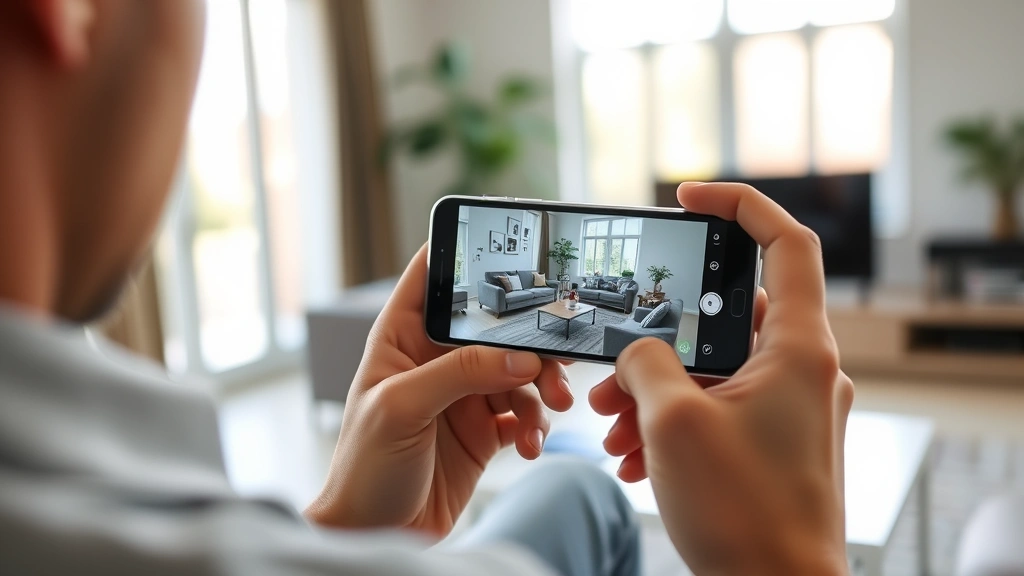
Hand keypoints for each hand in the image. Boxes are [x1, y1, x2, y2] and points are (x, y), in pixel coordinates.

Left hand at [306, 246, 572, 536]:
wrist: (375, 535)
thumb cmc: (363, 469)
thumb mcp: (401, 408)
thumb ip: (460, 374)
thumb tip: (519, 356)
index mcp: (401, 339)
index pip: (432, 279)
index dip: (464, 256)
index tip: (508, 249)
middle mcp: (435, 362)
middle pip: (494, 329)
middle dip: (529, 341)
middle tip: (555, 361)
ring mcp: (462, 396)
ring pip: (518, 372)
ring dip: (542, 389)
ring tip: (551, 412)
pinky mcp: (484, 432)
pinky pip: (525, 415)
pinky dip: (537, 426)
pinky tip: (531, 444)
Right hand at [590, 182, 853, 574]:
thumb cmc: (746, 515)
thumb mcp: (674, 423)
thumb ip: (645, 362)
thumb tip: (635, 350)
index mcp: (799, 349)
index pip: (786, 243)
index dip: (740, 205)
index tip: (690, 197)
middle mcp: (803, 371)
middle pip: (725, 319)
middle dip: (658, 342)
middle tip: (613, 369)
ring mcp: (790, 409)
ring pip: (713, 370)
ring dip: (656, 390)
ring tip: (612, 426)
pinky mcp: (773, 441)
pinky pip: (718, 408)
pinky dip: (674, 419)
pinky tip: (632, 454)